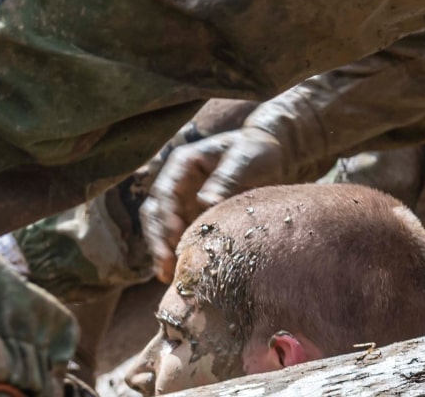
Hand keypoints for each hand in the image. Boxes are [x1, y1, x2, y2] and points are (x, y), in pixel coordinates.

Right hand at [142, 126, 289, 282]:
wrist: (268, 153)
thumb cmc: (256, 150)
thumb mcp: (244, 158)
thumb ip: (226, 178)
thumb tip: (206, 202)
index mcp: (183, 163)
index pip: (165, 192)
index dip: (167, 215)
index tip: (175, 235)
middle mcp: (176, 182)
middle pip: (155, 213)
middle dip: (158, 238)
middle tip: (167, 263)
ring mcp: (181, 201)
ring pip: (161, 228)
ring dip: (162, 250)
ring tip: (169, 275)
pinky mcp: (191, 216)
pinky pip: (177, 236)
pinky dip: (175, 253)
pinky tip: (176, 273)